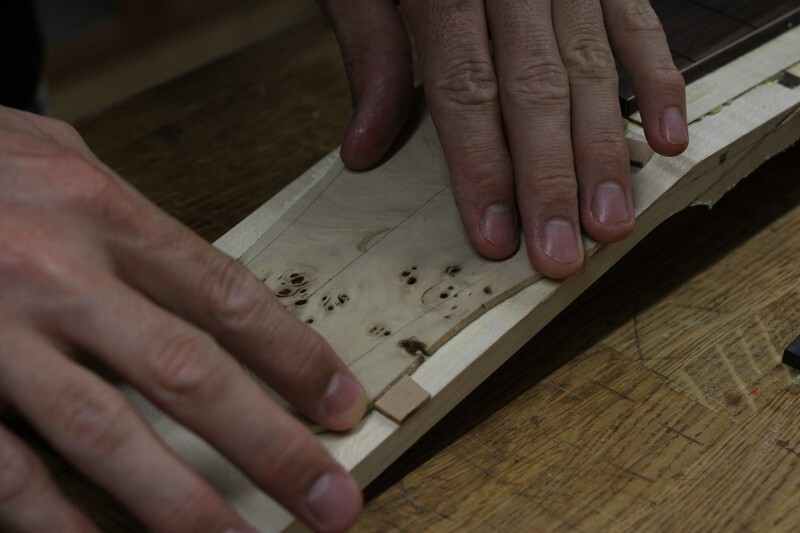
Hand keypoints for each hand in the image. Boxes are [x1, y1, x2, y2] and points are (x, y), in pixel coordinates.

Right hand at [0, 106, 365, 531]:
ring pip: (109, 435)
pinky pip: (8, 468)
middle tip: (332, 500)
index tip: (342, 404)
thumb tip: (205, 286)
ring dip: (185, 505)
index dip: (295, 357)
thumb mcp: (58, 157)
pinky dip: (60, 522)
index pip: (227, 296)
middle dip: (271, 446)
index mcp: (100, 211)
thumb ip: (131, 221)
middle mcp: (59, 273)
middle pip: (190, 375)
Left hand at [320, 0, 687, 277]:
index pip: (467, 92)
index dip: (483, 169)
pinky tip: (668, 136)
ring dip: (607, 150)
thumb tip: (365, 148)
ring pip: (592, 68)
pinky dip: (658, 80)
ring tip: (613, 220)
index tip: (496, 236)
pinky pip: (638, 23)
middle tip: (563, 254)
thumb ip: (371, 53)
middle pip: (536, 91)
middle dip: (551, 180)